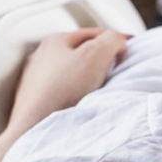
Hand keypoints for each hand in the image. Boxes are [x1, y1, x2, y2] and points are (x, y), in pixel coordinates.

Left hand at [9, 28, 128, 132]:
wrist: (36, 127)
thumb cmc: (63, 91)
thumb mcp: (96, 55)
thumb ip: (111, 40)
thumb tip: (118, 41)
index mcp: (55, 41)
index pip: (93, 34)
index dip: (114, 41)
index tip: (126, 54)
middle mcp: (41, 58)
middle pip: (80, 54)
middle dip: (99, 62)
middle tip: (113, 74)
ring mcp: (35, 81)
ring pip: (70, 75)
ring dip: (86, 81)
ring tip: (96, 93)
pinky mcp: (35, 103)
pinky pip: (61, 94)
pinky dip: (74, 97)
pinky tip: (79, 106)